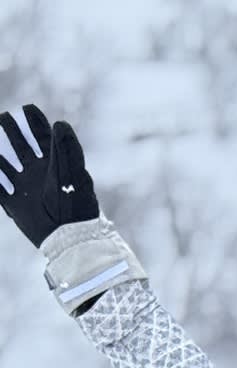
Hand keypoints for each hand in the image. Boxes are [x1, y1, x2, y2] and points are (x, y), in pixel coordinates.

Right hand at [0, 106, 98, 248]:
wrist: (70, 236)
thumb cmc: (75, 204)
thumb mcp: (72, 172)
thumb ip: (66, 148)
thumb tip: (59, 122)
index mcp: (54, 165)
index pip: (43, 139)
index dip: (36, 123)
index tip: (27, 107)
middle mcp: (39, 175)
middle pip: (22, 148)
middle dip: (14, 132)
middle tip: (4, 116)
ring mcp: (26, 190)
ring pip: (7, 166)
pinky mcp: (16, 206)